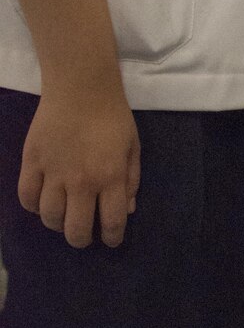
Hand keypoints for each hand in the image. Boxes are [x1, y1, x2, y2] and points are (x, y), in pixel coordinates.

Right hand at [17, 86, 140, 247]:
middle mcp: (81, 181)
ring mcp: (53, 173)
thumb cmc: (113, 117)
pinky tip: (42, 203)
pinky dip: (34, 207)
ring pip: (49, 218)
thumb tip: (126, 211)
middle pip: (76, 230)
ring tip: (64, 219)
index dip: (113, 238)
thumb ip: (131, 181)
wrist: (81, 88)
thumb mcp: (133, 148)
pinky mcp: (31, 162)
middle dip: (82, 239)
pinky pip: (27, 198)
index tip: (111, 239)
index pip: (111, 223)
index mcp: (110, 177)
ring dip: (58, 224)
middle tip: (84, 235)